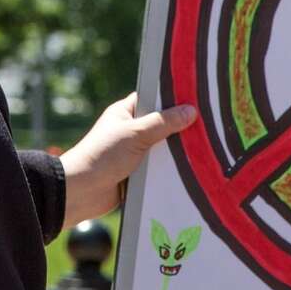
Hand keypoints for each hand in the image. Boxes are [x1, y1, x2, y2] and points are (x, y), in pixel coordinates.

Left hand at [58, 93, 197, 229]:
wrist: (81, 192)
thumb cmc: (103, 155)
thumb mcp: (135, 134)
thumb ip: (163, 122)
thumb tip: (190, 111)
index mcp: (125, 113)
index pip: (153, 99)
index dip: (172, 98)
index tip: (197, 97)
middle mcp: (130, 131)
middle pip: (162, 125)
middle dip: (180, 128)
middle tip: (209, 126)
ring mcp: (134, 153)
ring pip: (163, 149)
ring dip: (177, 152)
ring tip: (207, 149)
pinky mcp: (138, 174)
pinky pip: (159, 169)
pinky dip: (171, 170)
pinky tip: (194, 170)